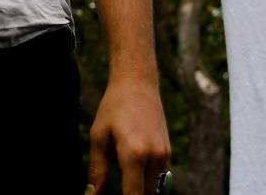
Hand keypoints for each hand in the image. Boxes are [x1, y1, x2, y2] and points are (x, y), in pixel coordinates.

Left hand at [87, 79, 170, 193]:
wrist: (138, 82)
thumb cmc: (114, 106)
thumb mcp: (99, 136)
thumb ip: (97, 169)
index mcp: (135, 154)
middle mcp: (154, 156)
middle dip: (132, 194)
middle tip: (119, 184)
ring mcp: (165, 154)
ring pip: (155, 189)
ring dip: (140, 188)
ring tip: (125, 173)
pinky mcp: (168, 151)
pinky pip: (160, 178)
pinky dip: (147, 179)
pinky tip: (134, 165)